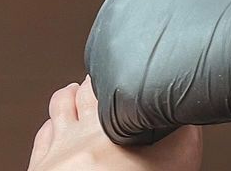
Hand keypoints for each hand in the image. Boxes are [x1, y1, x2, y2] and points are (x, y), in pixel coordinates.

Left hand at [27, 77, 201, 170]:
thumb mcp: (174, 164)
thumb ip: (184, 134)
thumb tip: (190, 115)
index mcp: (105, 127)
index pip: (100, 82)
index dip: (111, 73)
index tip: (121, 70)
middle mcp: (74, 136)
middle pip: (75, 92)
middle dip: (90, 84)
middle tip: (106, 84)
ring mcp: (54, 154)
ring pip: (56, 109)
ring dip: (69, 99)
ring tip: (82, 96)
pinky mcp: (39, 170)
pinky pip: (42, 135)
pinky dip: (53, 124)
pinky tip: (64, 126)